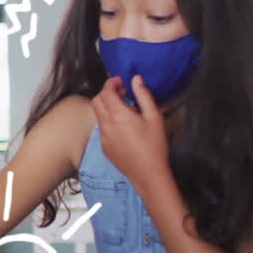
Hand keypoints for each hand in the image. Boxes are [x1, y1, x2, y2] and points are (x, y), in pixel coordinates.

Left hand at [92, 75, 169, 191]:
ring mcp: (102, 136)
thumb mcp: (154, 117)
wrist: (148, 173)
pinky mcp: (103, 146)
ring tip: (125, 110)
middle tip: (123, 93)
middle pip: (97, 100)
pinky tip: (124, 126)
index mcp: (118, 115)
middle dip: (107, 93)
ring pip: (98, 114)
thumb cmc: (155, 145)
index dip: (112, 82)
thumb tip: (136, 79)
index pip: (106, 91)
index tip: (121, 81)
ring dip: (107, 107)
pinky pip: (101, 127)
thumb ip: (144, 95)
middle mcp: (106, 124)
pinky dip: (108, 120)